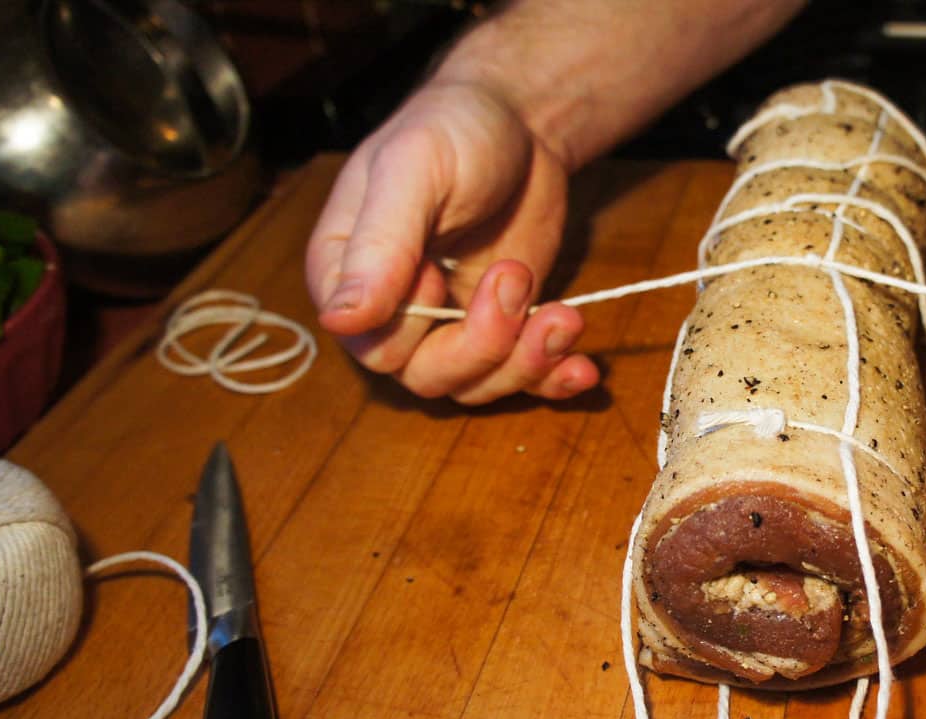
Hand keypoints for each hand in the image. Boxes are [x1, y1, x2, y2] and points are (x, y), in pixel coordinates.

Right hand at [305, 80, 598, 403]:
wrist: (519, 124)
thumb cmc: (453, 130)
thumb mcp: (413, 171)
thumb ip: (381, 243)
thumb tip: (342, 318)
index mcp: (348, 276)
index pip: (373, 347)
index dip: (417, 324)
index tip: (442, 268)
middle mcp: (394, 313)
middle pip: (429, 377)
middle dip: (484, 344)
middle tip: (516, 276)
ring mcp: (450, 325)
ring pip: (478, 386)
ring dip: (527, 362)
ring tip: (565, 315)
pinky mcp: (504, 328)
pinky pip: (522, 378)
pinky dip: (553, 380)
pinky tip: (583, 368)